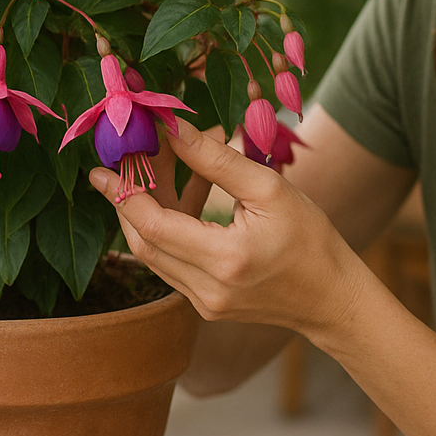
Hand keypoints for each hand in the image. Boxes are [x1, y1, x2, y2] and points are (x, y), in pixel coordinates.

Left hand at [89, 118, 370, 338]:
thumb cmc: (311, 237)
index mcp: (227, 260)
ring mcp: (204, 303)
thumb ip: (218, 161)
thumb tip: (174, 130)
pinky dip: (170, 229)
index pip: (156, 226)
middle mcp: (207, 289)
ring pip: (155, 255)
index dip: (125, 194)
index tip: (104, 166)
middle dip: (128, 199)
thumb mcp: (270, 188)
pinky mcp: (205, 305)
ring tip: (157, 168)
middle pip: (145, 243)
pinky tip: (186, 195)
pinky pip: (173, 264)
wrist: (331, 297)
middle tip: (124, 161)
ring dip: (148, 212)